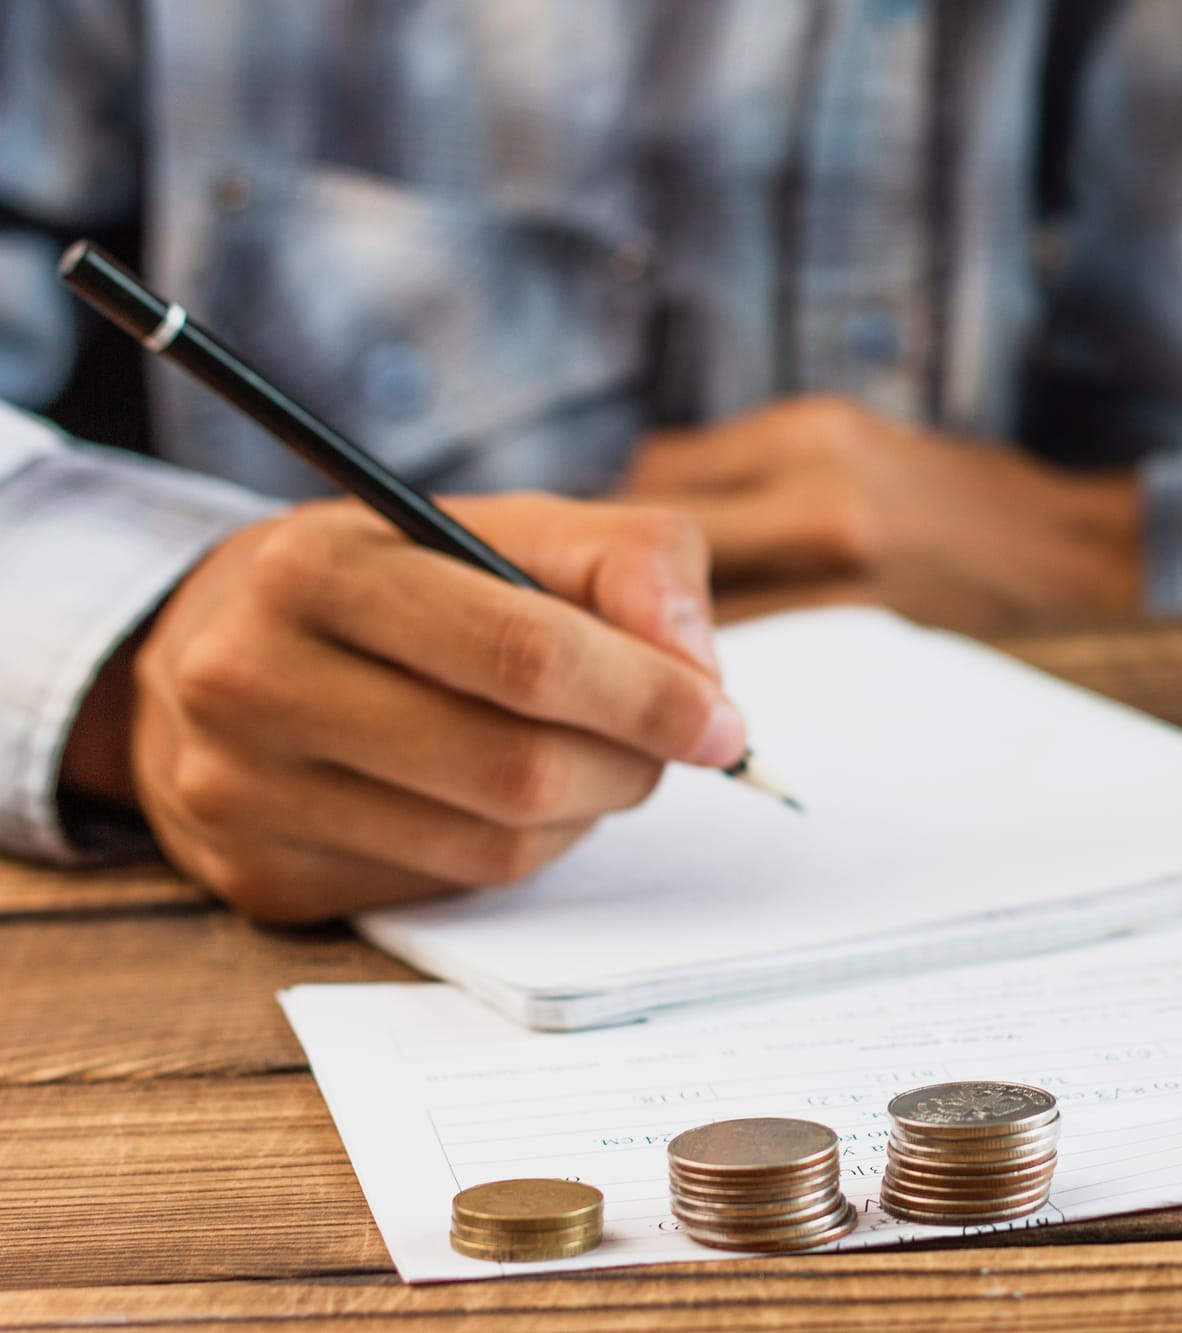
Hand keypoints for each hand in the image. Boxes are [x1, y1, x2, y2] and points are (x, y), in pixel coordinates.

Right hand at [61, 494, 741, 922]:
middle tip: (670, 745)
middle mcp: (254, 682)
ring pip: (492, 848)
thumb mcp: (502, 527)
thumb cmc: (397, 581)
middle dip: (628, 763)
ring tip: (591, 762)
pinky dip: (518, 850)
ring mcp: (244, 794)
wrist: (213, 649)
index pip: (525, 655)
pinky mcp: (263, 878)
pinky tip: (511, 801)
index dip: (648, 695)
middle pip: (516, 769)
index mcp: (317, 569)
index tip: (723, 722)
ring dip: (584, 813)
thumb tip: (700, 674)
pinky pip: (448, 889)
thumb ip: (627, 563)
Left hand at [620, 397, 1141, 629]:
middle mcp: (816, 483)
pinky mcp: (861, 618)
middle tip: (610, 611)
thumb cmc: (957, 493)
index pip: (661, 471)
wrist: (1067, 551)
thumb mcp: (855, 440)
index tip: (609, 550)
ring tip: (648, 646)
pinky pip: (757, 641)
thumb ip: (760, 464)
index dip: (621, 518)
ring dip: (665, 624)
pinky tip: (715, 669)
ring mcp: (841, 555)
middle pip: (663, 536)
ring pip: (701, 598)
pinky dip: (722, 654)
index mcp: (809, 429)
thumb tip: (655, 495)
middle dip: (627, 576)